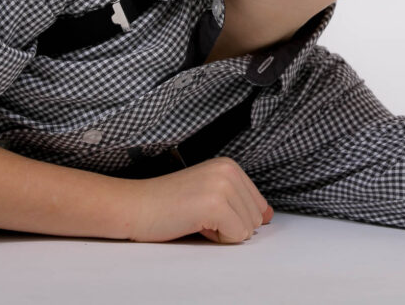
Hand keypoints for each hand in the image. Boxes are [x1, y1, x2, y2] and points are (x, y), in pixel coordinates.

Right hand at [124, 156, 273, 243]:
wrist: (135, 206)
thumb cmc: (168, 204)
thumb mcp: (209, 194)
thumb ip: (240, 202)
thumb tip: (268, 216)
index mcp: (230, 165)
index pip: (259, 206)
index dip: (233, 217)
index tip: (204, 208)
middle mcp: (229, 170)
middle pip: (256, 219)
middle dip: (229, 226)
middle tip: (197, 214)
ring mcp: (223, 186)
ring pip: (248, 229)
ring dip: (222, 233)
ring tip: (194, 217)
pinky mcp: (215, 204)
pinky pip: (236, 236)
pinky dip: (216, 239)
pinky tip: (194, 223)